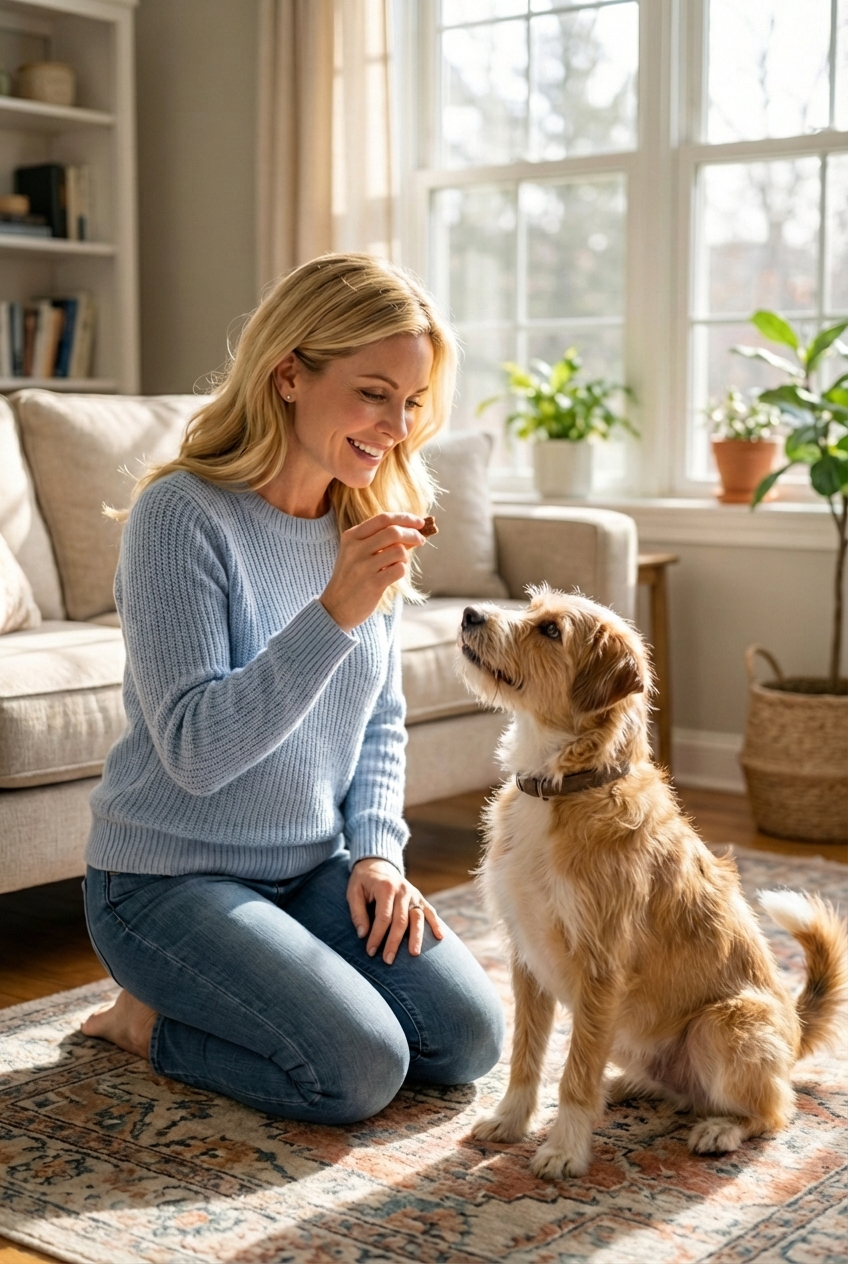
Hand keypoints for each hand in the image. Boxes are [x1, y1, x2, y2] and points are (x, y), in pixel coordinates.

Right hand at [320, 513, 426, 632]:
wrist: (336, 607)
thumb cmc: (353, 578)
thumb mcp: (359, 554)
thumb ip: (381, 540)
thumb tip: (414, 530)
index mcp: (352, 537)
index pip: (383, 519)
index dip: (405, 518)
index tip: (419, 522)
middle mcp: (356, 549)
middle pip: (393, 531)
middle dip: (413, 534)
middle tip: (420, 540)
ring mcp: (363, 567)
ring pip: (399, 551)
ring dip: (405, 556)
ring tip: (398, 564)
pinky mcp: (373, 584)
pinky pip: (399, 569)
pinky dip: (402, 570)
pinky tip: (394, 575)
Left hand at [346, 857, 443, 963]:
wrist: (377, 863)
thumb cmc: (363, 880)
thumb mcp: (353, 892)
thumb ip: (357, 913)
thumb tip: (363, 934)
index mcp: (385, 888)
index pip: (383, 917)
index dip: (376, 936)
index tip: (370, 952)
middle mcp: (402, 890)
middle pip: (400, 921)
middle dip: (394, 942)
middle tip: (388, 960)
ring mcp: (413, 894)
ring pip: (417, 917)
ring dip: (416, 936)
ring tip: (414, 954)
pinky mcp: (419, 897)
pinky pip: (430, 911)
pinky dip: (436, 923)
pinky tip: (440, 937)